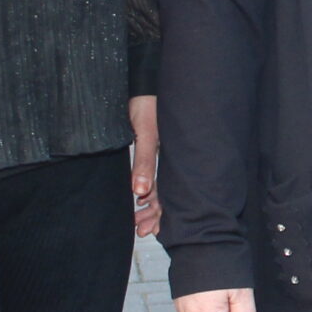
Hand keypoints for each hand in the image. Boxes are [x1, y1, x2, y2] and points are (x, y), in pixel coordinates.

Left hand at [129, 95, 160, 239]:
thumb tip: (139, 192)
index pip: (171, 194)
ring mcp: (165, 154)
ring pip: (161, 187)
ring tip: (137, 221)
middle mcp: (171, 159)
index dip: (161, 214)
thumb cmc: (148, 104)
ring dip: (150, 205)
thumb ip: (143, 162)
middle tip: (141, 230)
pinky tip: (140, 197)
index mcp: (173, 158)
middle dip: (155, 215)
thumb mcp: (146, 134)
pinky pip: (155, 174)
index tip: (148, 229)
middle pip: (168, 194)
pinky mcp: (155, 146)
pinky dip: (148, 189)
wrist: (145, 82)